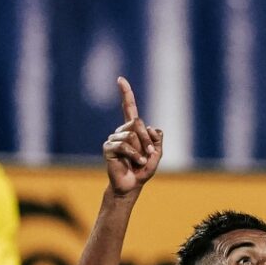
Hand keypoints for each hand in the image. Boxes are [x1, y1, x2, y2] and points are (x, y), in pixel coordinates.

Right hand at [103, 77, 163, 195]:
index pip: (129, 108)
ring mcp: (114, 138)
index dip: (125, 93)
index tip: (120, 79)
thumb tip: (149, 127)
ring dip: (141, 149)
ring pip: (132, 134)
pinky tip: (136, 162)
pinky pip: (124, 145)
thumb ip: (157, 139)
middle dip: (147, 138)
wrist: (131, 185)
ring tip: (140, 161)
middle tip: (149, 153)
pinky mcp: (108, 147)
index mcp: (133, 129)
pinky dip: (134, 154)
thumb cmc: (143, 170)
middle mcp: (122, 131)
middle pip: (137, 122)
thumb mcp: (157, 154)